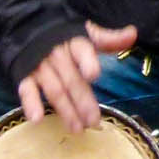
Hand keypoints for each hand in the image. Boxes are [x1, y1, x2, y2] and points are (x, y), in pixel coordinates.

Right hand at [17, 22, 138, 134]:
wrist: (30, 30)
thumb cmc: (67, 38)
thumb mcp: (89, 34)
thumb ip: (110, 39)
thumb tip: (132, 34)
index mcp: (75, 44)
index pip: (82, 51)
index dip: (87, 62)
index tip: (93, 75)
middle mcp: (57, 56)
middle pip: (72, 80)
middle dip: (82, 101)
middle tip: (93, 122)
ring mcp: (41, 67)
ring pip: (54, 90)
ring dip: (65, 110)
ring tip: (76, 128)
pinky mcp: (26, 76)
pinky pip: (27, 90)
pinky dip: (31, 103)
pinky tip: (37, 119)